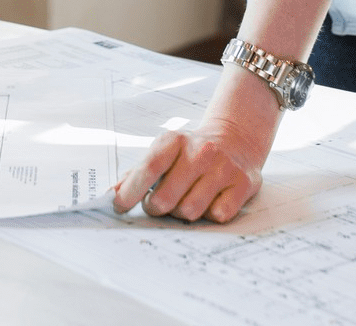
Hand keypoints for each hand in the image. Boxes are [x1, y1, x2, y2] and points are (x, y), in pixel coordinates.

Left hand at [110, 93, 275, 222]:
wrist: (236, 139)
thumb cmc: (190, 153)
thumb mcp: (164, 152)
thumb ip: (136, 173)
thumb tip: (111, 195)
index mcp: (176, 140)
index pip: (149, 168)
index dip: (131, 190)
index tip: (119, 205)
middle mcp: (202, 151)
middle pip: (165, 199)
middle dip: (156, 207)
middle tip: (158, 204)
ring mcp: (224, 167)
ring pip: (190, 211)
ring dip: (182, 213)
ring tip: (184, 200)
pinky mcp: (244, 184)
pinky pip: (218, 215)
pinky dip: (210, 214)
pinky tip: (210, 200)